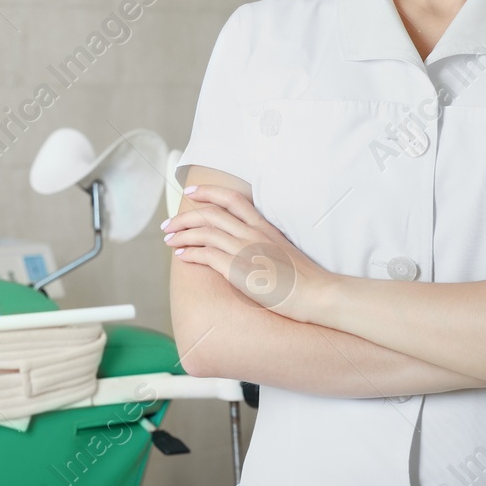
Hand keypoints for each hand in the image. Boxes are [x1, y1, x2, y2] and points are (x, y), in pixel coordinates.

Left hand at [162, 185, 335, 323]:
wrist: (317, 294)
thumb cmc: (304, 279)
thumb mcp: (283, 250)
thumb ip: (264, 243)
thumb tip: (247, 247)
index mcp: (264, 226)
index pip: (232, 199)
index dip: (209, 192)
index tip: (192, 192)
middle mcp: (252, 233)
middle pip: (211, 213)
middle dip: (185, 216)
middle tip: (169, 223)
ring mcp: (244, 249)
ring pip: (204, 232)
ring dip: (182, 234)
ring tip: (168, 239)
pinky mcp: (238, 268)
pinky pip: (206, 255)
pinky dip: (190, 253)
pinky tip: (182, 256)